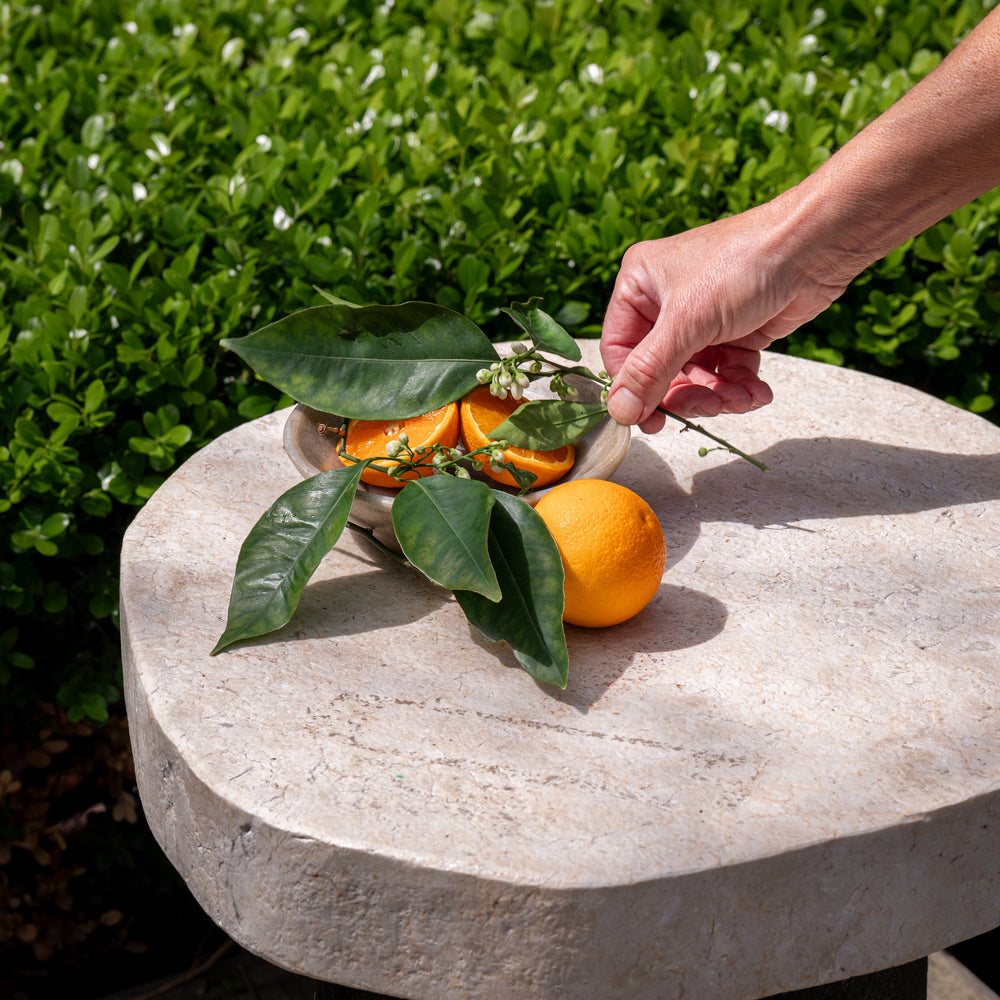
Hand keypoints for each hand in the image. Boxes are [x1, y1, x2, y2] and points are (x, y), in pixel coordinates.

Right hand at [600, 199, 851, 430]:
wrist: (815, 246)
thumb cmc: (743, 264)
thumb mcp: (688, 322)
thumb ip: (650, 371)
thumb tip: (619, 413)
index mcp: (639, 286)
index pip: (620, 351)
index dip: (634, 389)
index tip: (652, 422)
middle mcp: (666, 302)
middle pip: (660, 370)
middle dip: (687, 394)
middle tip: (708, 408)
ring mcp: (702, 318)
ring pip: (695, 376)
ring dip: (718, 395)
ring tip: (741, 399)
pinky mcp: (735, 330)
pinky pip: (726, 371)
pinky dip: (740, 387)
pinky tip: (757, 392)